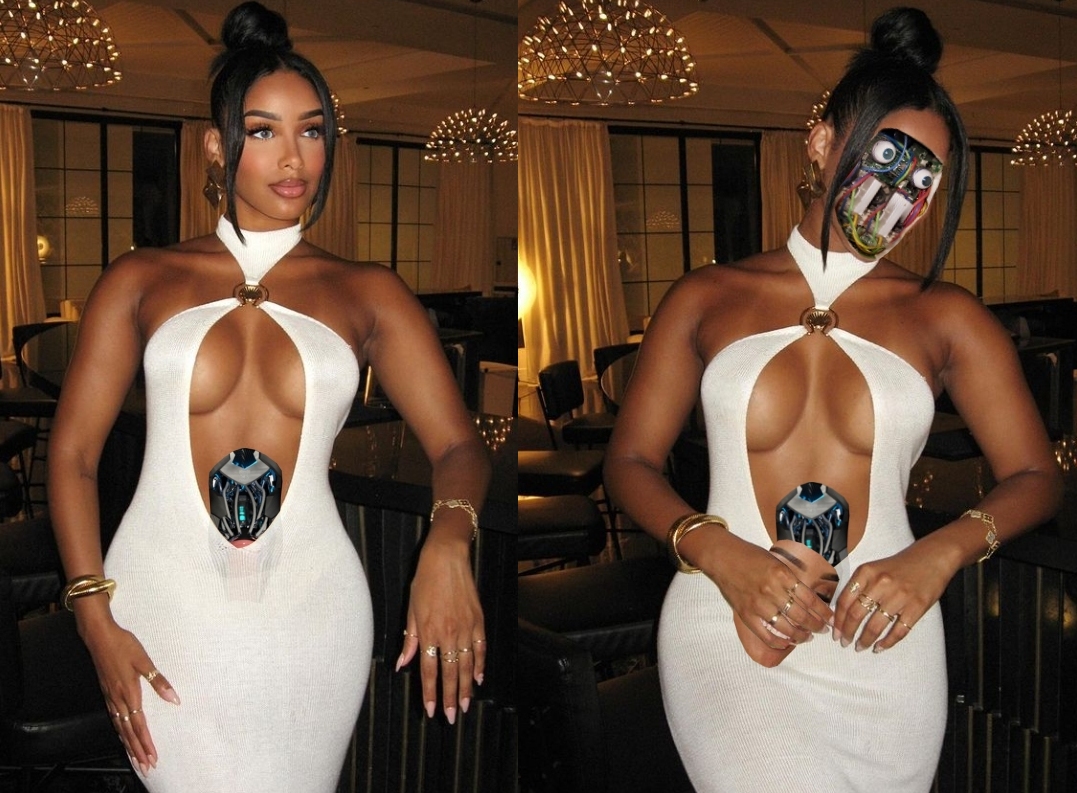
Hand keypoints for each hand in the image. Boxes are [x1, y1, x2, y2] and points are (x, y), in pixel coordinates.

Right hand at [81, 618, 178, 774]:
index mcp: (129, 693)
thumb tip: (174, 699)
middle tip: (146, 766)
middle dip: (137, 750)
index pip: (139, 725)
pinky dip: (119, 731)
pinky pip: (113, 719)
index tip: (152, 757)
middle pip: (128, 732)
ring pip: (120, 727)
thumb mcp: (144, 661)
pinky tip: (122, 735)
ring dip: (128, 744)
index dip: (146, 743)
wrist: (98, 637)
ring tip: (136, 758)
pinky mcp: (106, 693)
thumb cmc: (123, 646)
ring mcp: (110, 697)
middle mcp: (118, 700)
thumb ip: (159, 681)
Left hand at [395, 534, 484, 724]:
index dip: (431, 692)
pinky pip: (481, 648)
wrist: (447, 558)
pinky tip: (479, 678)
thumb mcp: (411, 609)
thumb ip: (410, 639)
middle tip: (450, 717)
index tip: (432, 709)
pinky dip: (481, 665)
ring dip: (466, 687)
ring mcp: (466, 628)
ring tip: (465, 705)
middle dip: (450, 698)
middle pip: (450, 673)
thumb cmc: (425, 580)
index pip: (429, 670)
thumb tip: (402, 664)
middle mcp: (448, 633)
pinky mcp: (478, 620)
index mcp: (428, 632)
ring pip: (467, 665)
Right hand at [732, 541, 839, 666]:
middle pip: (801, 616)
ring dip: (801, 636)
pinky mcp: (746, 614)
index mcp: (782, 574)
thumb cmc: (749, 556)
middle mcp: (772, 590)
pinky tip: (787, 643)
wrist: (722, 557)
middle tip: (822, 629)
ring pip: (787, 628)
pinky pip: (766, 634)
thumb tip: (809, 598)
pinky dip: (779, 642)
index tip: (831, 619)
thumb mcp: (776, 561)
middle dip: (816, 626)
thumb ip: (790, 579)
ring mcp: (758, 604)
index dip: (823, 612)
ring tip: (807, 637)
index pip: (810, 599)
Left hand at [833, 538, 954, 652]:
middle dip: (847, 632)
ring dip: (865, 640)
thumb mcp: (874, 568)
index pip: (844, 600)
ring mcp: (899, 596)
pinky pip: (898, 631)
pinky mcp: (916, 607)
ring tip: (860, 646)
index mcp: (866, 572)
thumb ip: (858, 586)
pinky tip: (880, 646)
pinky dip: (887, 642)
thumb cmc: (900, 566)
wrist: (932, 558)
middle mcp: (881, 583)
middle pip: (856, 614)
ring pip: (875, 625)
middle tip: (844, 641)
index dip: (837, 619)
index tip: (834, 630)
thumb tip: (841, 611)